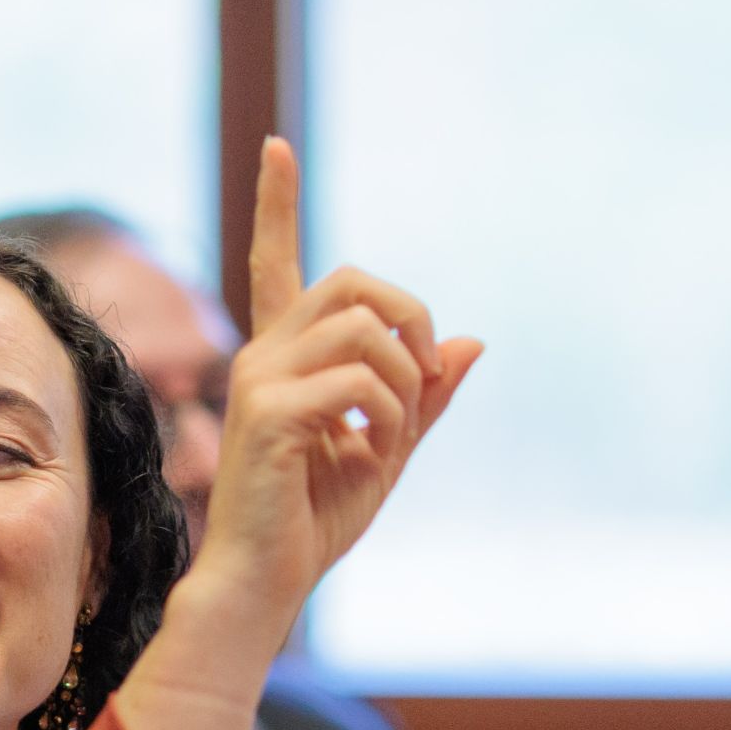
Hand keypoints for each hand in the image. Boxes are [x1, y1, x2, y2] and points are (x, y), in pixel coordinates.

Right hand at [110, 139, 479, 729]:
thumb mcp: (387, 453)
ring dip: (407, 380)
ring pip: (366, 327)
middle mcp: (263, 355)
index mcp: (283, 358)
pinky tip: (369, 454)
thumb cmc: (312, 524)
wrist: (264, 583)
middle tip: (423, 384)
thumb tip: (471, 342)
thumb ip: (424, 398)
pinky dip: (390, 416)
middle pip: (356, 281)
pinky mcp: (269, 413)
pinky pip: (361, 381)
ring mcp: (259, 379)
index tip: (276, 147)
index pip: (275, 262)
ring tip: (392, 435)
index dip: (277, 202)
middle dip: (412, 322)